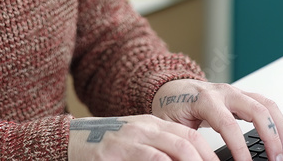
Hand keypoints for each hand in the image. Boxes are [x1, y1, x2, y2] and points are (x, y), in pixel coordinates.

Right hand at [67, 114, 217, 160]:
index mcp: (154, 125)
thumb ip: (161, 151)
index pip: (191, 136)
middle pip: (188, 141)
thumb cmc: (108, 146)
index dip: (210, 154)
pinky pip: (150, 156)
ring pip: (175, 147)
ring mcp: (132, 137)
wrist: (72, 139)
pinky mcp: (116, 149)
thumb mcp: (138, 144)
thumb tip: (187, 159)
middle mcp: (146, 127)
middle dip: (207, 159)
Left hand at [151, 79, 282, 160]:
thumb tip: (194, 159)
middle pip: (256, 110)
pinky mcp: (242, 96)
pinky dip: (279, 121)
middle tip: (276, 159)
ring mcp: (235, 92)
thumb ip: (185, 141)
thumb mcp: (171, 126)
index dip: (239, 147)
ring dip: (280, 128)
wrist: (171, 89)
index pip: (228, 124)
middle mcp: (223, 92)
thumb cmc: (171, 107)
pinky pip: (266, 104)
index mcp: (204, 100)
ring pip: (266, 104)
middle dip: (270, 136)